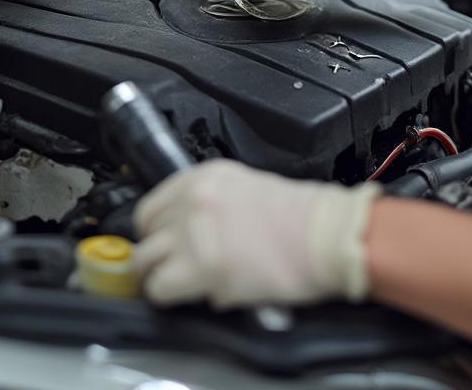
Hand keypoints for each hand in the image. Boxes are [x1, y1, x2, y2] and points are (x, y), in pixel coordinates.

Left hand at [132, 159, 381, 308]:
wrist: (326, 234)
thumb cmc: (302, 216)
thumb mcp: (248, 187)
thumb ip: (213, 202)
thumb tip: (191, 229)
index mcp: (206, 176)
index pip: (153, 203)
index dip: (156, 229)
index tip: (162, 241)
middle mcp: (194, 199)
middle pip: (145, 232)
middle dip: (156, 251)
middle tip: (170, 266)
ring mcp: (194, 232)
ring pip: (146, 260)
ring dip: (159, 275)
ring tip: (179, 284)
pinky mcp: (202, 268)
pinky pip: (160, 288)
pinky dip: (170, 296)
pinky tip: (191, 295)